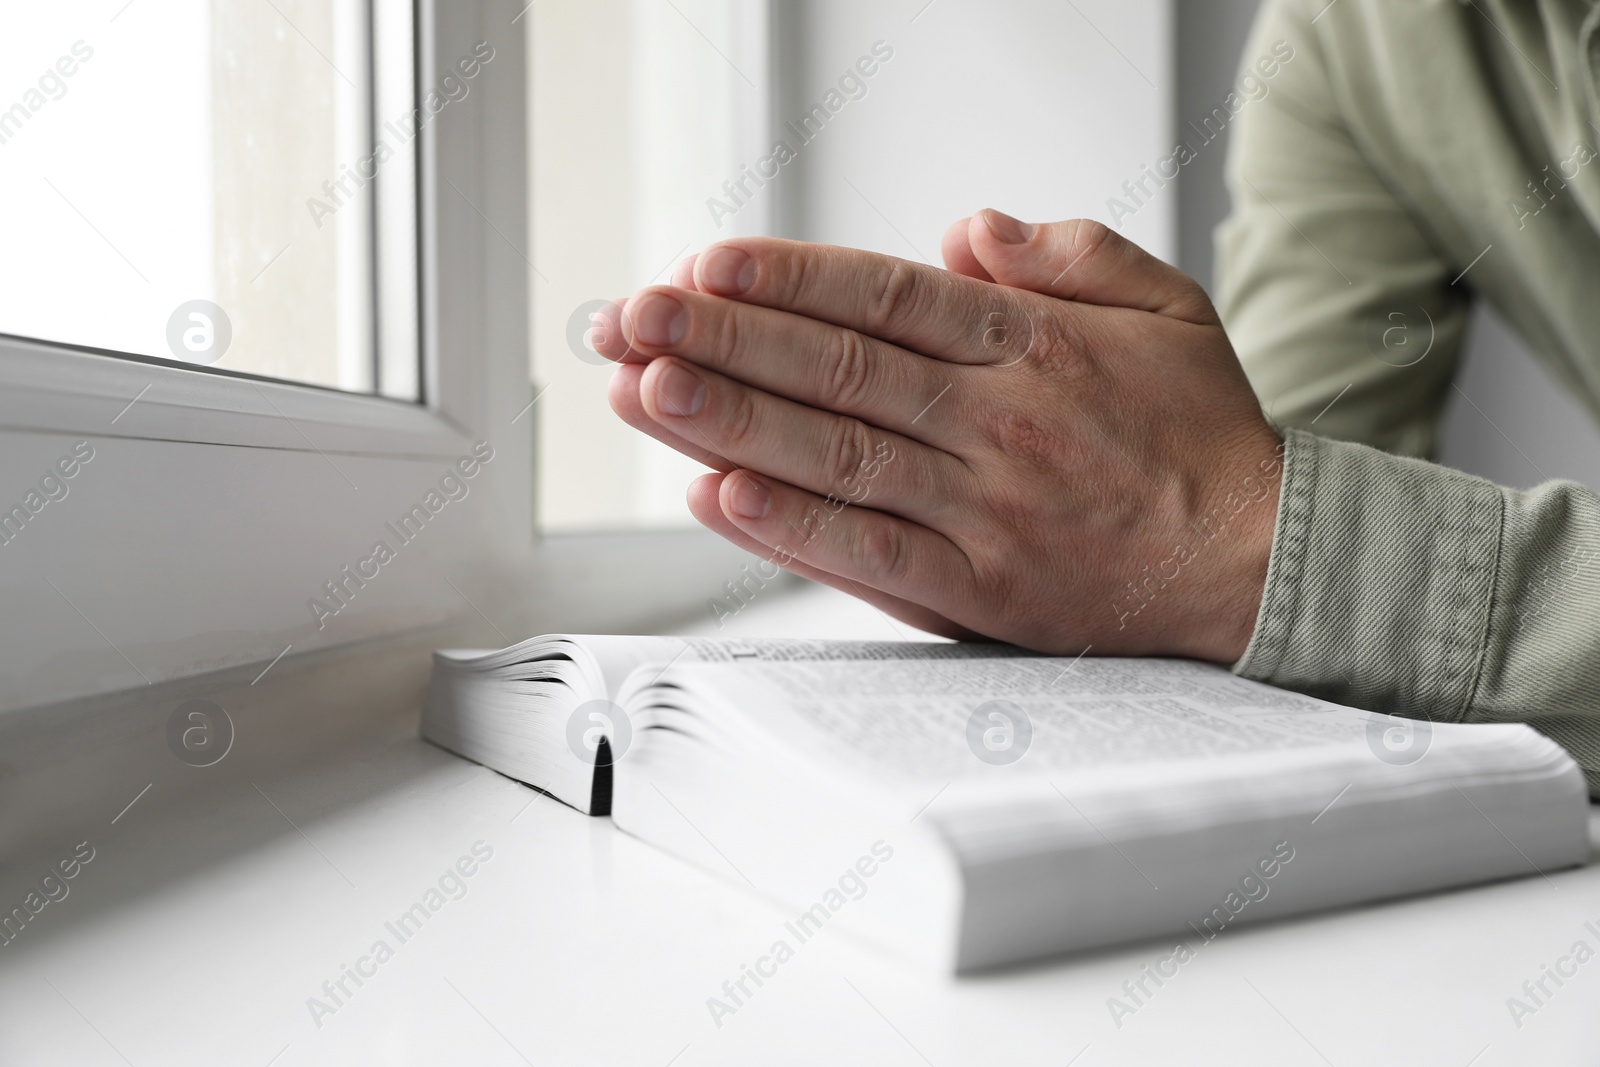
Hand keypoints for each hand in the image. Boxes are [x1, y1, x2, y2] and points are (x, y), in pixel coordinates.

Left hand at [596, 212, 1282, 661]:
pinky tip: (717, 495)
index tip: (709, 261)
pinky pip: (868, 556)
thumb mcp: (1164, 305)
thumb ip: (1067, 253)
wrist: (1257, 564)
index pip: (887, 297)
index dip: (791, 276)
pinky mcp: (976, 591)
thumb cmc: (1199, 434)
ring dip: (728, 421)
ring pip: (835, 457)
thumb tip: (965, 228)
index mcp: (1032, 347)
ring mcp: (982, 511)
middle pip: (837, 370)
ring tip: (642, 387)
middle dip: (722, 338)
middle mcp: (997, 424)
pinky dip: (789, 529)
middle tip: (633, 315)